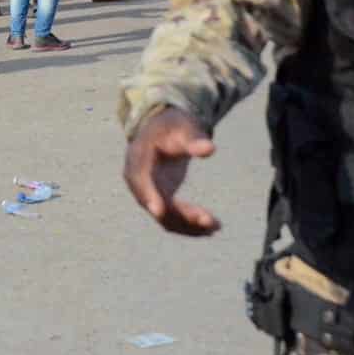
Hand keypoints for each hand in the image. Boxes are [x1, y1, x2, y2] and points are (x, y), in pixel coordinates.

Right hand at [123, 107, 219, 236]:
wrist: (162, 130)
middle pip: (155, 202)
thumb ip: (194, 139)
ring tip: (215, 226)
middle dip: (180, 215)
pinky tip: (210, 228)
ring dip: (188, 225)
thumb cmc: (172, 126)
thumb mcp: (183, 128)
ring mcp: (147, 192)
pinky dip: (189, 225)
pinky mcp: (159, 200)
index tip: (158, 211)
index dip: (148, 195)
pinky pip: (171, 218)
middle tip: (208, 220)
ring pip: (164, 217)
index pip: (140, 178)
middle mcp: (138, 179)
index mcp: (138, 156)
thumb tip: (210, 149)